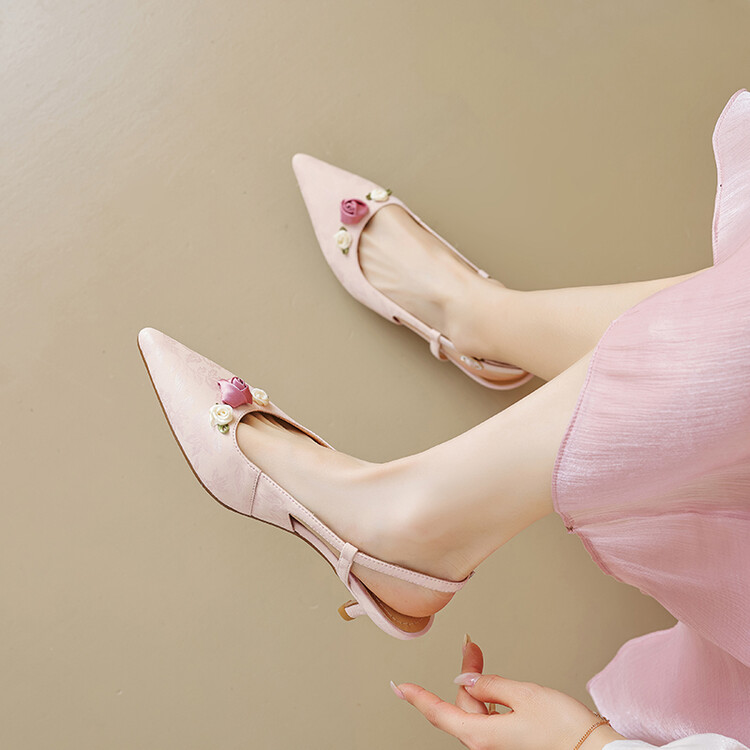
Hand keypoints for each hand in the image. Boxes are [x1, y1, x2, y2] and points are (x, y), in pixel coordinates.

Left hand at [392, 636, 625, 749]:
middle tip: (470, 643)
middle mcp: (486, 743)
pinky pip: (490, 715)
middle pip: (461, 704)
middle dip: (464, 672)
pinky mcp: (510, 740)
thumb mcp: (523, 695)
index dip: (417, 698)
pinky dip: (489, 694)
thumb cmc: (563, 728)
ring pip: (476, 708)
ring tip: (479, 654)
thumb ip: (490, 685)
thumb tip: (465, 681)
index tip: (399, 687)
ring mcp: (498, 743)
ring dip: (477, 681)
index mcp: (482, 735)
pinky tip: (496, 682)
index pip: (440, 713)